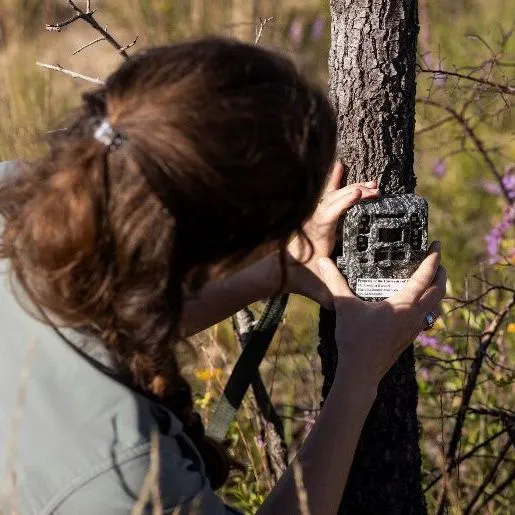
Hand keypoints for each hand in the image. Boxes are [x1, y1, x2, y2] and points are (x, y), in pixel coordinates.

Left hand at [286, 161, 379, 308]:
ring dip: (351, 189)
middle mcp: (314, 222)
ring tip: (372, 185)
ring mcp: (315, 217)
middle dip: (355, 193)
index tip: (358, 193)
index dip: (343, 202)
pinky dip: (334, 181)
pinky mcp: (317, 217)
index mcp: (316, 235)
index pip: (328, 214)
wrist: (277, 271)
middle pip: (334, 200)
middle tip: (376, 190)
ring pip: (332, 196)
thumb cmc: (297, 278)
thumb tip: (346, 307)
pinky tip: (340, 165)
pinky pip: (326, 195)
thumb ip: (330, 297)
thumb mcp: (316, 290)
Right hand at [318, 241, 446, 385]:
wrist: (360, 372)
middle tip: (436, 258)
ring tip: (432, 279)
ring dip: (438, 290)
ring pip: (436, 305)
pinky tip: (417, 305)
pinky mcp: (410, 337)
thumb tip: (323, 261)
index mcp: (404, 304)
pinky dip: (429, 305)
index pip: (425, 276)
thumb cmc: (354, 339)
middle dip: (441, 272)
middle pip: (438, 290)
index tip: (436, 244)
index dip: (433, 258)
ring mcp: (414, 328)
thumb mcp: (344, 306)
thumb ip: (334, 281)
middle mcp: (415, 315)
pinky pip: (428, 317)